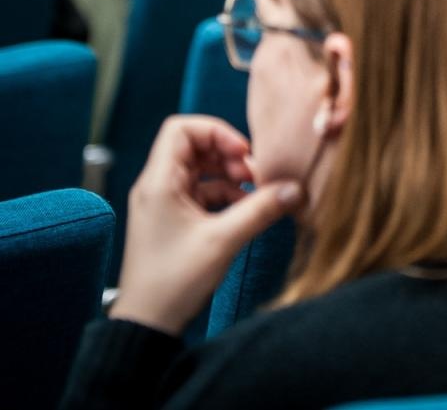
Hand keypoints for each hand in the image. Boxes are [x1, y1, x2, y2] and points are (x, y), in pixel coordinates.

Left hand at [111, 116, 303, 334]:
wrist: (147, 322)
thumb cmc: (174, 281)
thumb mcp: (224, 241)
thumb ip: (261, 210)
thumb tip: (295, 188)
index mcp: (159, 183)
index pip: (181, 129)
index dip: (216, 133)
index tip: (243, 154)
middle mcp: (157, 187)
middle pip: (194, 147)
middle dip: (229, 155)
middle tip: (254, 176)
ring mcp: (164, 203)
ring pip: (201, 170)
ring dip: (230, 176)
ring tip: (255, 194)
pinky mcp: (173, 219)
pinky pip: (202, 192)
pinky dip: (226, 195)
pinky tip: (245, 211)